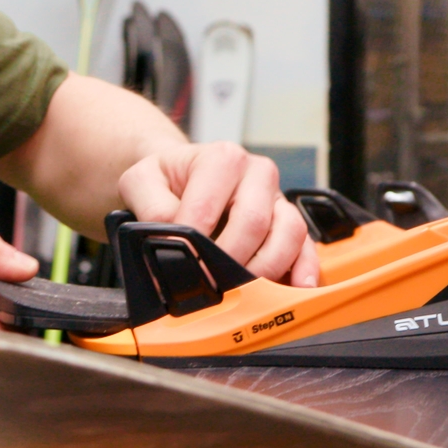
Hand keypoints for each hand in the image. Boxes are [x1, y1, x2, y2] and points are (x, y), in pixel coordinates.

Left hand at [118, 142, 318, 286]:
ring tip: (243, 289)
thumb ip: (151, 207)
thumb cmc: (166, 179)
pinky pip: (306, 245)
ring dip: (265, 268)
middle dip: (230, 260)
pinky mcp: (288, 222)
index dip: (194, 242)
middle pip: (254, 222)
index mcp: (222, 158)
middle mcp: (257, 173)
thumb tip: (170, 237)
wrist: (181, 175)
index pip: (209, 207)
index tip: (181, 264)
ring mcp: (277, 198)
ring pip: (288, 233)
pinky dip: (303, 269)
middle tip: (210, 283)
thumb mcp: (141, 180)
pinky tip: (296, 287)